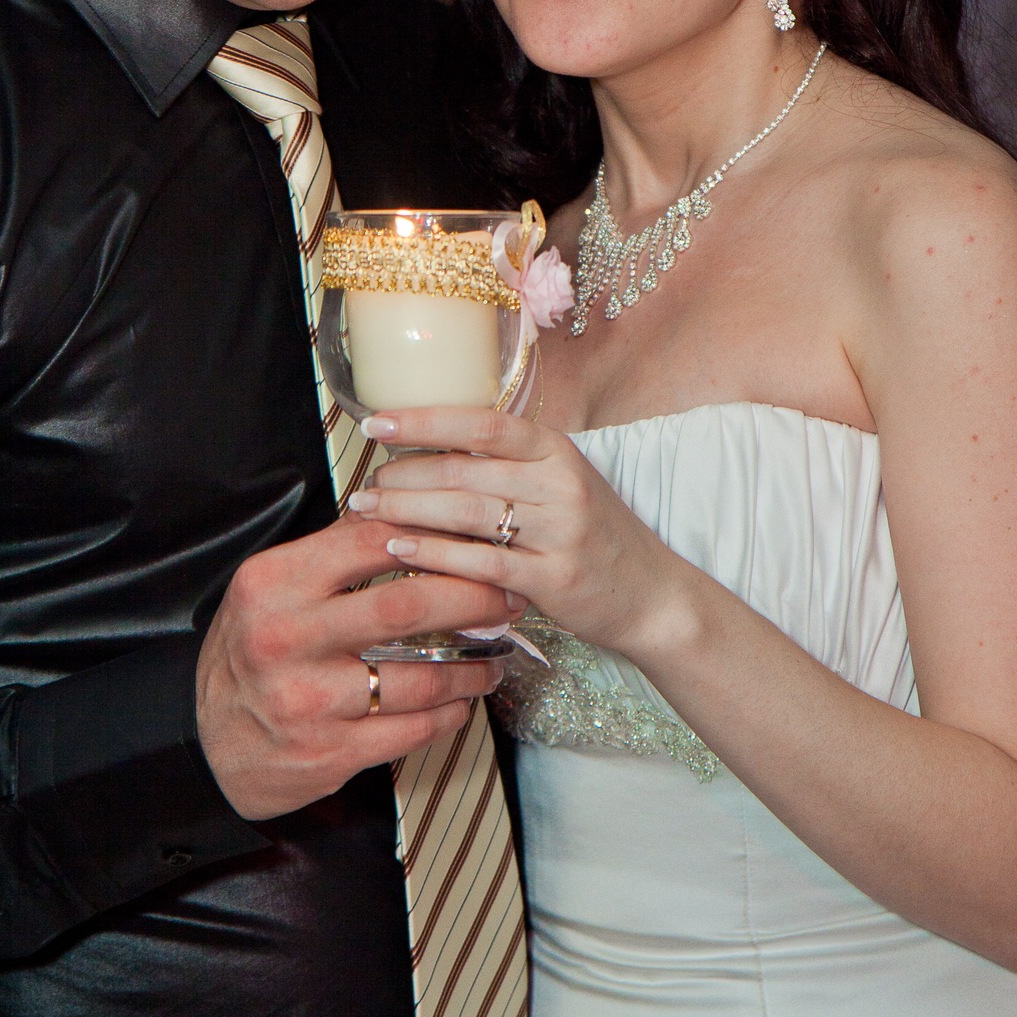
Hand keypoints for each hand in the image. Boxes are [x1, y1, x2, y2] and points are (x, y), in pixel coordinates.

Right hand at [196, 516, 515, 819]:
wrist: (208, 745)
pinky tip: (461, 701)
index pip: (369, 541)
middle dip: (471, 599)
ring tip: (493, 657)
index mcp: (273, 584)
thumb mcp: (271, 590)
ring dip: (471, 668)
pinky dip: (449, 714)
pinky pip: (411, 730)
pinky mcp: (329, 753)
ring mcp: (308, 701)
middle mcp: (286, 640)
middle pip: (404, 608)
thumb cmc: (250, 655)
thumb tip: (410, 515)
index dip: (434, 536)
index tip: (475, 538)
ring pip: (419, 678)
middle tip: (506, 596)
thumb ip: (333, 555)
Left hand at [350, 407, 669, 654]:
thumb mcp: (559, 485)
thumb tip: (427, 452)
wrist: (653, 594)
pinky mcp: (556, 577)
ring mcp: (561, 530)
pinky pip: (482, 562)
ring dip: (408, 512)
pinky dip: (436, 555)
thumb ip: (506, 467)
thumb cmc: (593, 536)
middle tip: (363, 486)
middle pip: (465, 471)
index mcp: (555, 450)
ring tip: (367, 513)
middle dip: (403, 476)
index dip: (424, 421)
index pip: (481, 425)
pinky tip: (401, 550)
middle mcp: (560, 483)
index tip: (377, 423)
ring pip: (468, 513)